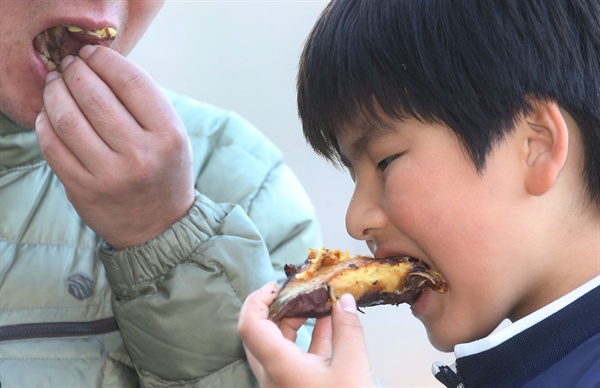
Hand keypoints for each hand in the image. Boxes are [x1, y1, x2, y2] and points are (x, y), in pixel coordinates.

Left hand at [35, 45, 194, 249]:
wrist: (159, 227)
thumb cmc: (164, 173)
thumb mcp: (172, 137)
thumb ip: (144, 103)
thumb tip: (100, 64)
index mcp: (168, 135)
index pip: (131, 81)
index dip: (104, 59)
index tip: (92, 52)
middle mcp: (140, 154)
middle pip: (94, 95)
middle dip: (74, 70)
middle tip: (68, 65)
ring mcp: (109, 174)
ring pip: (67, 118)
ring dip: (53, 92)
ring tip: (54, 84)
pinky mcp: (83, 189)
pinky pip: (52, 146)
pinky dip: (44, 123)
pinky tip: (48, 114)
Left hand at [238, 282, 376, 386]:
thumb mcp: (353, 366)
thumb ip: (348, 329)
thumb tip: (345, 300)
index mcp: (278, 366)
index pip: (250, 324)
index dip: (257, 299)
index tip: (277, 283)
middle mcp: (274, 375)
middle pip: (263, 332)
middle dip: (282, 306)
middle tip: (303, 291)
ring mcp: (284, 385)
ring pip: (280, 345)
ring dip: (298, 321)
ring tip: (322, 302)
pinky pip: (297, 357)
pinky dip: (311, 338)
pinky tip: (331, 324)